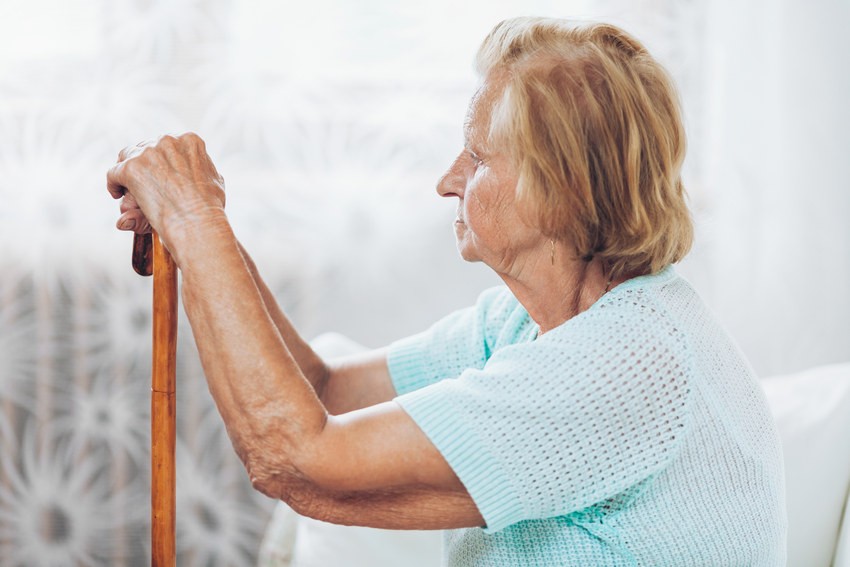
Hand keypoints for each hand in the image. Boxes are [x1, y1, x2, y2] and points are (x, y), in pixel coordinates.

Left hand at [106, 132, 225, 248]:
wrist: (198, 222)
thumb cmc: (210, 208)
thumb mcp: (215, 182)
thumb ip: (205, 171)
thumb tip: (202, 172)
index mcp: (189, 141)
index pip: (166, 144)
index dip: (159, 159)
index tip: (157, 173)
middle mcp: (168, 141)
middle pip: (144, 147)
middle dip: (141, 164)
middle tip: (140, 182)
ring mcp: (149, 153)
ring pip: (127, 157)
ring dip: (126, 171)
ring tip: (127, 189)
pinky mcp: (133, 167)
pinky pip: (114, 173)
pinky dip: (113, 183)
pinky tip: (117, 194)